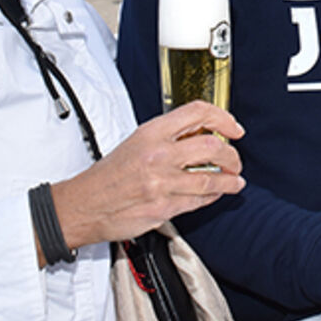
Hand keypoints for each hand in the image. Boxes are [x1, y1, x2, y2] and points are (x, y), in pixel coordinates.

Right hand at [51, 101, 243, 250]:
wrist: (85, 204)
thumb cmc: (110, 173)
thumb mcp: (138, 141)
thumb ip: (170, 136)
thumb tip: (204, 134)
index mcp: (152, 132)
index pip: (198, 112)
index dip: (224, 118)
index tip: (234, 129)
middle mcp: (159, 155)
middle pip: (213, 147)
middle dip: (233, 156)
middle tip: (235, 160)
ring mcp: (162, 183)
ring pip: (212, 179)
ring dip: (230, 180)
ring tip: (235, 181)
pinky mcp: (163, 208)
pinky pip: (199, 201)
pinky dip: (213, 197)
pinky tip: (215, 194)